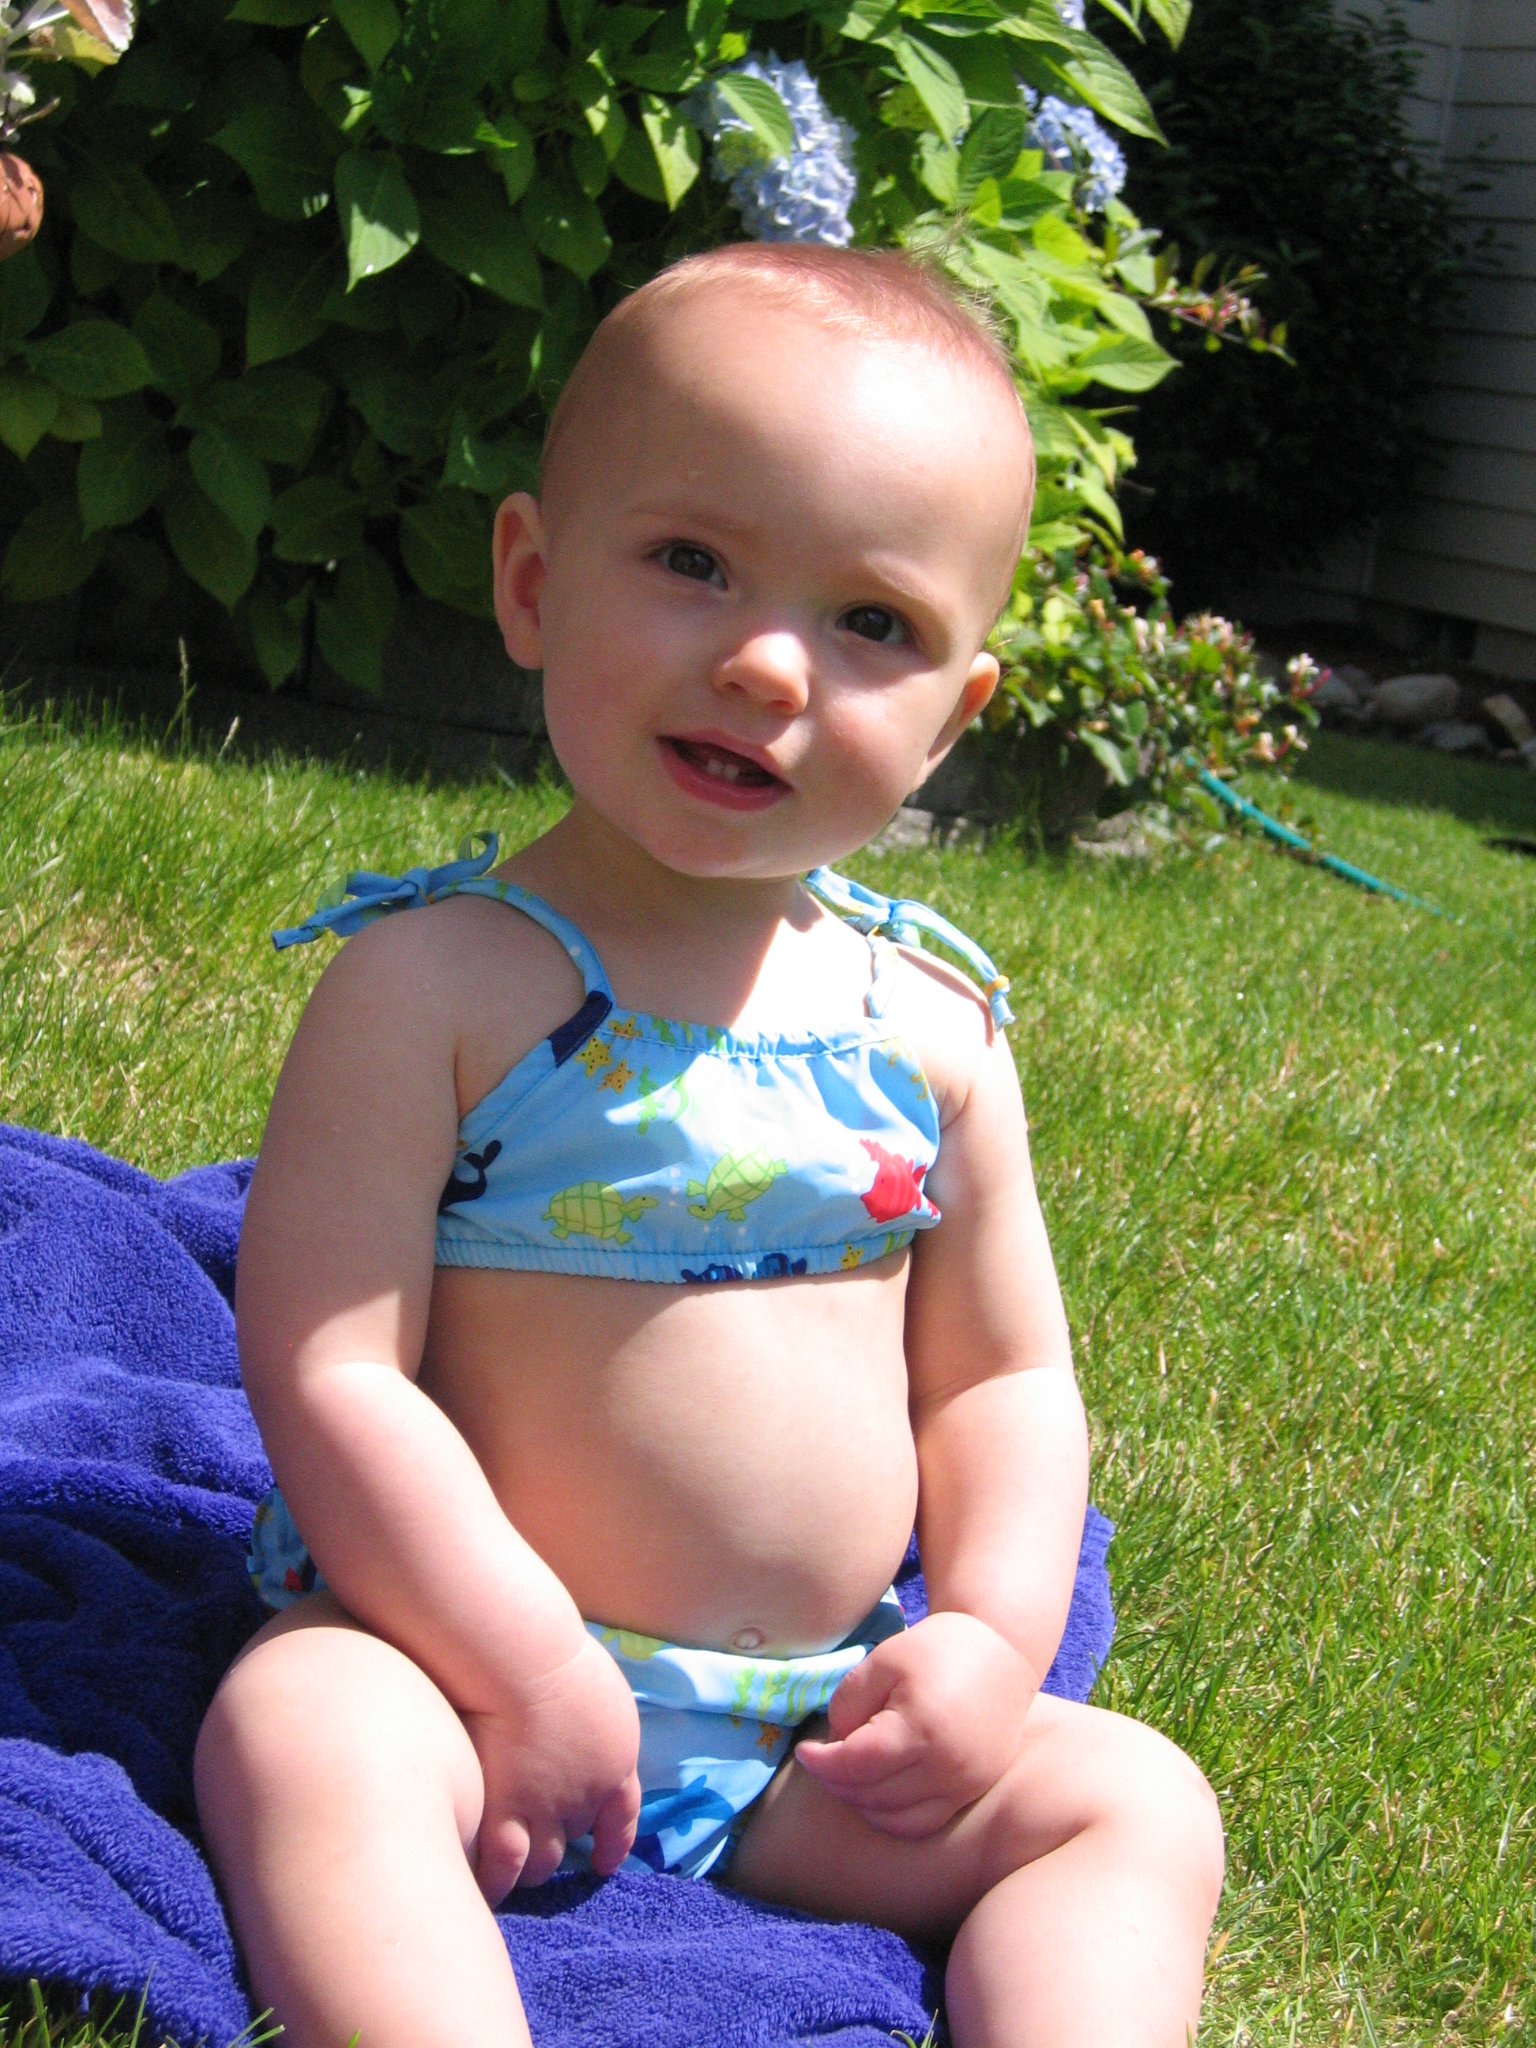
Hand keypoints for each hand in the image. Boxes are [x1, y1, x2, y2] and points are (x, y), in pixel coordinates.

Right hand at [462, 1631, 641, 1900]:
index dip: (613, 1842)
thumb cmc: (554, 1656)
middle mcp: (586, 1796)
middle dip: (559, 1842)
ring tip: (512, 1874)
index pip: (622, 1816)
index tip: (604, 1862)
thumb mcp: (596, 1689)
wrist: (521, 1664)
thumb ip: (592, 1721)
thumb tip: (579, 1722)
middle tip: (539, 1847)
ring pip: (542, 1863)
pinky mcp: (506, 1821)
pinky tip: (486, 1890)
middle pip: (575, 1837)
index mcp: (615, 1761)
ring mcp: (547, 1813)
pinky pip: (503, 1871)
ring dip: (530, 1867)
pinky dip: (497, 1884)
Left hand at [793, 1611, 1039, 1838]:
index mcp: (921, 1728)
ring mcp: (965, 1784)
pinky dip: (892, 1816)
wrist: (1003, 1651)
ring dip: (860, 1802)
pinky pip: (925, 1822)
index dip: (821, 1761)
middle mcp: (947, 1766)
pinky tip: (875, 1795)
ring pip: (896, 1817)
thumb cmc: (937, 1648)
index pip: (856, 1763)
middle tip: (821, 1760)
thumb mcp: (883, 1660)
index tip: (804, 1750)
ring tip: (845, 1775)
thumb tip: (835, 1745)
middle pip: (872, 1794)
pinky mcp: (974, 1790)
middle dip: (836, 1781)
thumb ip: (849, 1704)